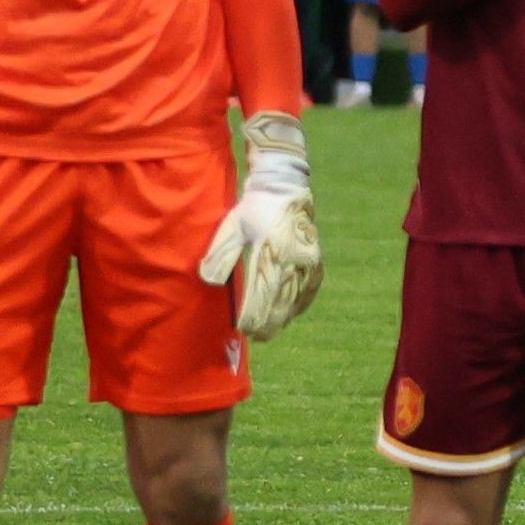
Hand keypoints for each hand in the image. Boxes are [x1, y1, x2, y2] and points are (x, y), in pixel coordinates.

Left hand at [198, 112, 323, 338]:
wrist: (284, 188)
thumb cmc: (253, 208)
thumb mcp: (231, 226)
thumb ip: (220, 254)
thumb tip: (208, 281)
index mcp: (272, 252)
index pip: (262, 295)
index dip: (253, 316)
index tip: (242, 328)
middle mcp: (294, 260)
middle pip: (282, 303)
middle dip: (268, 323)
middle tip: (257, 337)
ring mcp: (309, 261)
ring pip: (297, 299)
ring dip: (284, 317)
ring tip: (271, 330)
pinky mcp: (316, 260)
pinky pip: (310, 290)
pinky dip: (300, 304)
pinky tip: (292, 314)